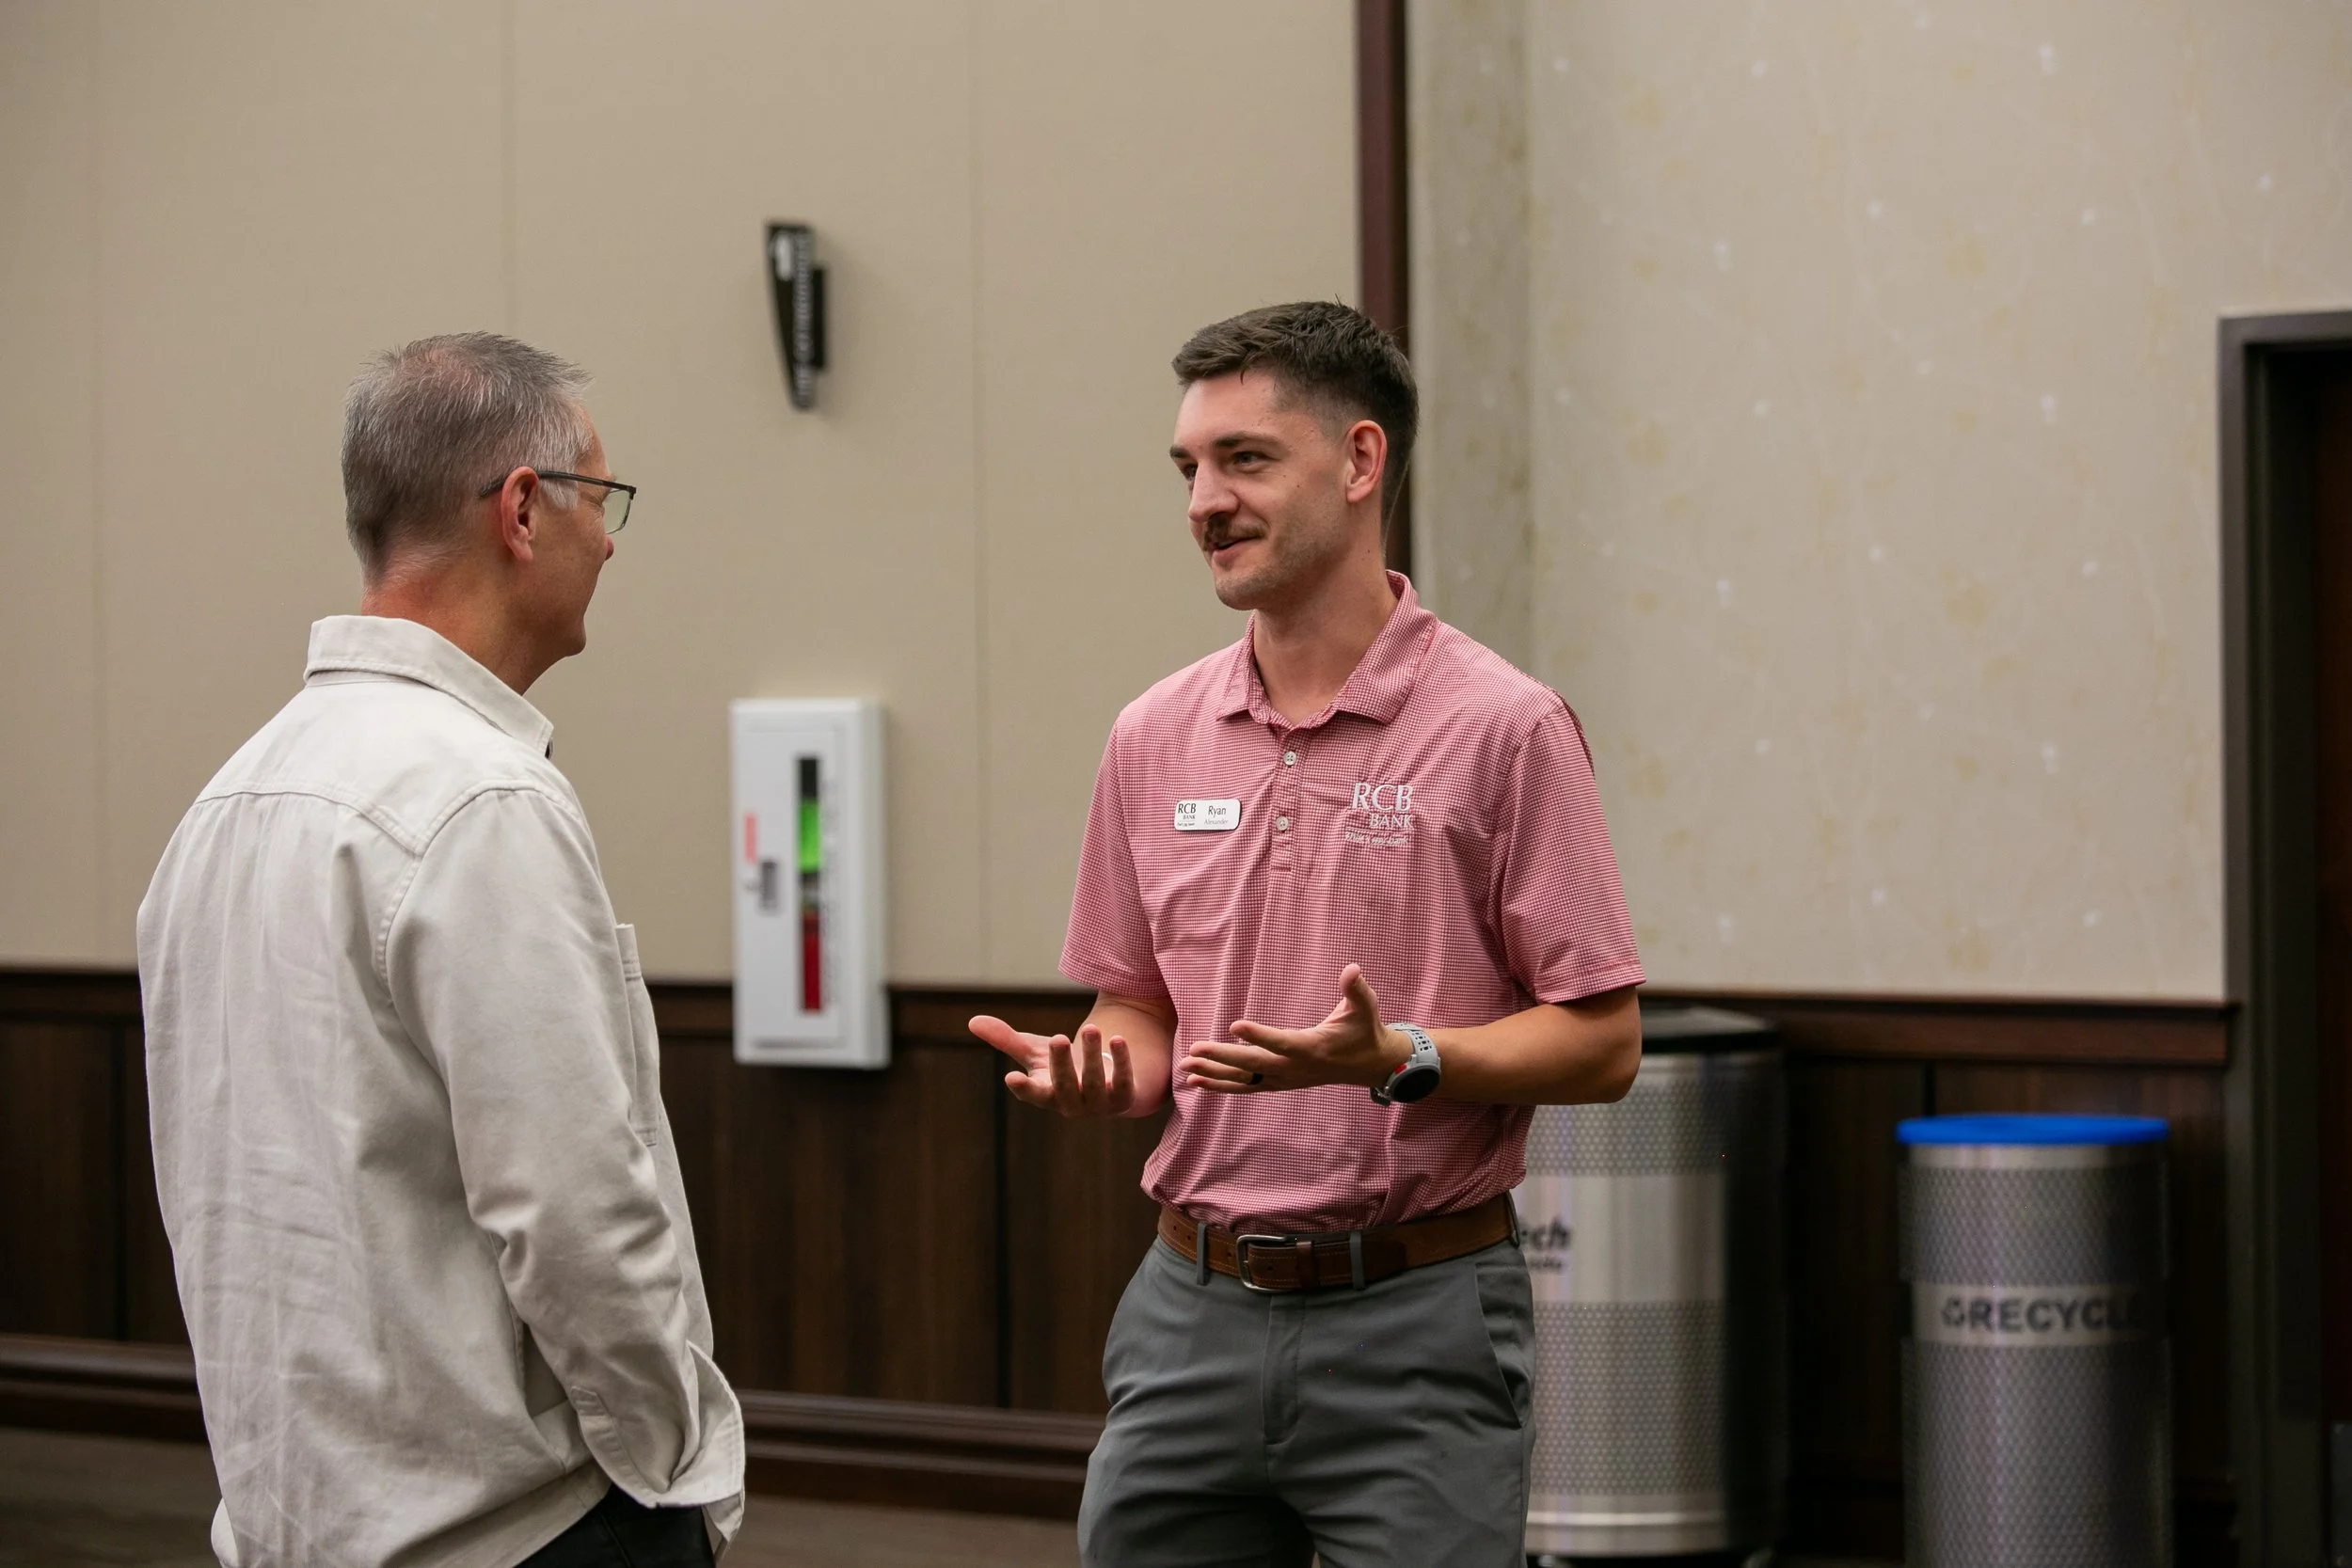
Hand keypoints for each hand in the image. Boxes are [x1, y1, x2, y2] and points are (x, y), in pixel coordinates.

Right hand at [969, 1015, 1135, 1116]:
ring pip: (1094, 1083)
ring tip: (1090, 1028)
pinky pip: (1124, 1082)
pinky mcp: (1125, 1098)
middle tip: (1057, 1038)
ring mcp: (1099, 1105)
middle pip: (1064, 1087)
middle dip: (1061, 1064)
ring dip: (1091, 1056)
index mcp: (1046, 1095)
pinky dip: (1122, 1062)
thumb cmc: (1064, 1068)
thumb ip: (1007, 1040)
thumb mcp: (1036, 1052)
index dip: (1023, 1088)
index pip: (1032, 1095)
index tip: (1010, 1077)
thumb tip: (972, 1021)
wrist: (1108, 1084)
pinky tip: (1118, 1039)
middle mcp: (1072, 1105)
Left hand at [1178, 964, 1411, 1095]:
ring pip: (1244, 1082)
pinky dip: (1221, 1086)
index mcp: (1312, 1048)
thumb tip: (1352, 969)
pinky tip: (1197, 1083)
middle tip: (1193, 1051)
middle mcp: (1294, 1069)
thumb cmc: (1365, 1030)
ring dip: (1214, 1076)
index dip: (1260, 1035)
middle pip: (1253, 1066)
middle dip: (1222, 1059)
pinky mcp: (1278, 1084)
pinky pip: (1246, 1088)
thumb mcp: (1365, 1007)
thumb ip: (1356, 990)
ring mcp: (1285, 1080)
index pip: (1281, 1043)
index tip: (1235, 1025)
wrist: (1370, 1065)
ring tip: (1185, 1068)